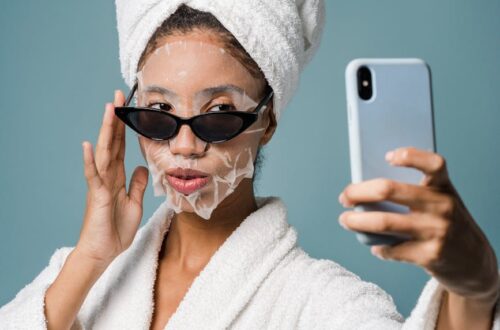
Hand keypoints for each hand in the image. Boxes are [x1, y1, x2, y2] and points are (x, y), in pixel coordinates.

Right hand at [77, 90, 148, 267]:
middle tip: (118, 94)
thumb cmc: (115, 230)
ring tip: (108, 108)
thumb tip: (141, 167)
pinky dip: (90, 161)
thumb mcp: (134, 204)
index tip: (129, 108)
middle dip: (116, 119)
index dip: (125, 128)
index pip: (122, 147)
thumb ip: (137, 185)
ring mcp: (100, 184)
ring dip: (106, 130)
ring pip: (104, 152)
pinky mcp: (96, 196)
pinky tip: (88, 145)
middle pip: (112, 142)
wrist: (103, 253)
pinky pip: (93, 176)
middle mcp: (107, 176)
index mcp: (117, 177)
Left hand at [337, 146, 498, 302]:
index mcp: (443, 187)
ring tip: (345, 220)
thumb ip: (413, 192)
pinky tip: (375, 246)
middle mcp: (442, 206)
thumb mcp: (439, 202)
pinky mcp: (430, 255)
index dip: (410, 156)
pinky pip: (391, 249)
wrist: (474, 262)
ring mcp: (436, 231)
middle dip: (358, 192)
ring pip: (383, 222)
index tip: (388, 156)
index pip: (433, 163)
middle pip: (388, 190)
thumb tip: (366, 190)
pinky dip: (377, 247)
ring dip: (356, 221)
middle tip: (345, 197)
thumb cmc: (446, 223)